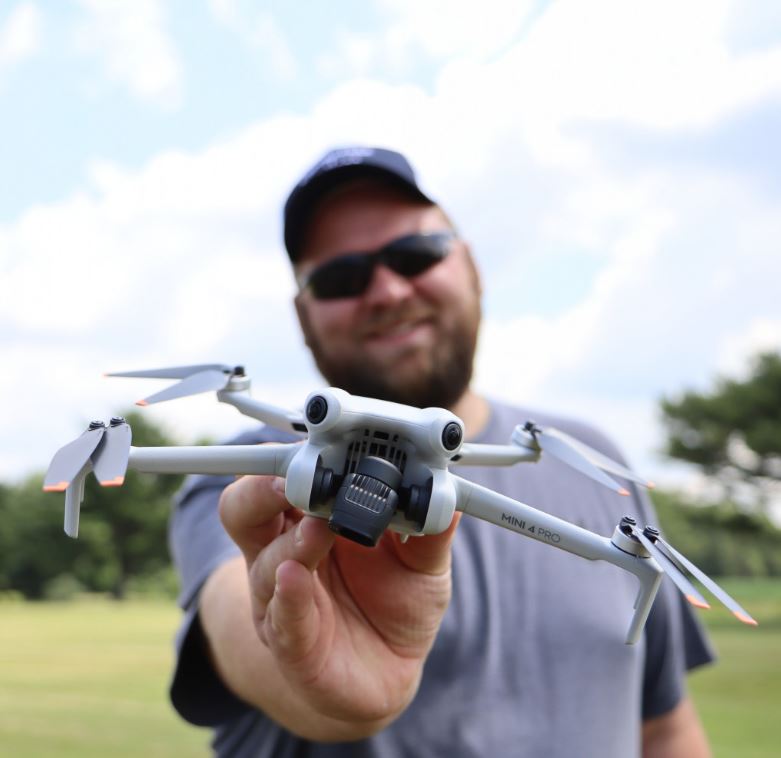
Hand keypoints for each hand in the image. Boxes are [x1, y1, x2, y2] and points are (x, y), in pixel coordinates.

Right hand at [218, 473, 459, 724]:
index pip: (281, 479)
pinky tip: (294, 579)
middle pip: (246, 510)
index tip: (319, 442)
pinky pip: (282, 619)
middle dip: (265, 490)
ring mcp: (282, 599)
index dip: (291, 459)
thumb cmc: (395, 603)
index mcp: (310, 520)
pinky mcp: (292, 644)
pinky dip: (288, 598)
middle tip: (296, 479)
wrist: (387, 671)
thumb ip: (429, 531)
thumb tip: (444, 495)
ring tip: (316, 531)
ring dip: (290, 542)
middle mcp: (284, 553)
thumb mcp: (422, 562)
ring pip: (264, 563)